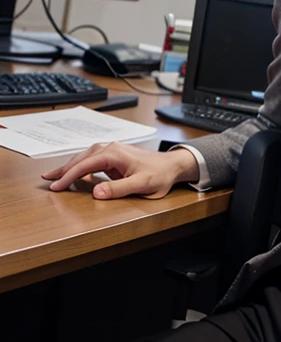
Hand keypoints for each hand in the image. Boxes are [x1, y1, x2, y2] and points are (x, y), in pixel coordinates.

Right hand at [41, 142, 199, 199]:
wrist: (172, 165)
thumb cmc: (160, 174)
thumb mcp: (142, 185)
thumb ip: (119, 189)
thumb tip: (97, 193)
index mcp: (114, 154)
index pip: (85, 165)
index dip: (69, 177)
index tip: (56, 187)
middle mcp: (110, 148)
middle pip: (80, 159)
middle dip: (63, 171)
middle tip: (48, 182)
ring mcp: (111, 151)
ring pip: (84, 158)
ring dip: (69, 168)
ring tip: (55, 178)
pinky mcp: (113, 156)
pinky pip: (91, 160)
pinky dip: (80, 167)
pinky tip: (74, 175)